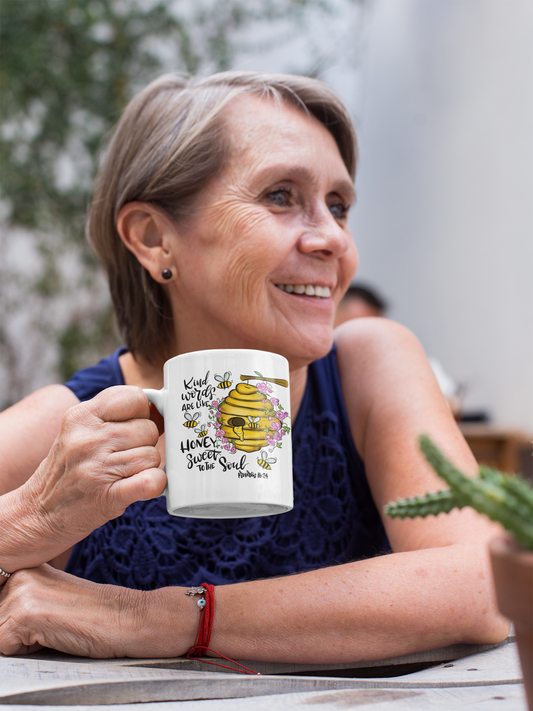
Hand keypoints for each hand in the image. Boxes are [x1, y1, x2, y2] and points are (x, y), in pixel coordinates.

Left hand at [0, 566, 193, 657]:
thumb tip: (4, 623)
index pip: (0, 607)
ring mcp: (21, 592)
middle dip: (14, 636)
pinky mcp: (24, 613)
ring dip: (19, 645)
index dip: (15, 625)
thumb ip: (23, 604)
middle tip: (49, 628)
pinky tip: (53, 637)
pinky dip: (25, 654)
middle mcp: (20, 575)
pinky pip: (2, 648)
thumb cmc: (92, 617)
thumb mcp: (50, 601)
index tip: (40, 623)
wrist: (124, 618)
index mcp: (26, 569)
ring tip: (52, 632)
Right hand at [11, 386, 165, 567]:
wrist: (38, 513)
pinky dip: (155, 483)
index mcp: (81, 416)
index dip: (142, 413)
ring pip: (152, 455)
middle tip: (123, 457)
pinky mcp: (108, 496)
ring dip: (146, 467)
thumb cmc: (68, 469)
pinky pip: (151, 481)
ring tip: (123, 474)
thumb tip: (159, 408)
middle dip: (144, 443)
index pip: (134, 397)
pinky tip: (142, 486)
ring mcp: (96, 468)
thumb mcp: (80, 431)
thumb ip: (115, 416)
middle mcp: (88, 439)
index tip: (132, 426)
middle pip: (148, 428)